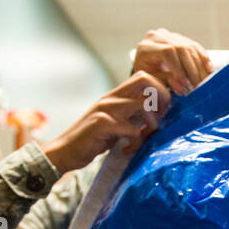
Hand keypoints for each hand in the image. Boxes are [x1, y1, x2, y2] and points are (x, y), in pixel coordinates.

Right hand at [42, 71, 169, 172]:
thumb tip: (157, 113)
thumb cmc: (93, 138)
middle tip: (160, 119)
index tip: (163, 111)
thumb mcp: (115, 121)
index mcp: (115, 95)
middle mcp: (112, 97)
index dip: (160, 90)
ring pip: (143, 105)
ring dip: (151, 125)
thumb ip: (132, 114)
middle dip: (161, 99)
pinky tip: (127, 149)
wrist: (65, 151)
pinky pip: (133, 129)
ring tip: (142, 138)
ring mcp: (107, 109)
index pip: (144, 77)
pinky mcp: (103, 124)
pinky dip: (136, 142)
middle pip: (146, 81)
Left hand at [131, 28, 211, 94]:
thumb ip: (168, 82)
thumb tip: (183, 87)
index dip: (179, 68)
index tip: (186, 84)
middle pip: (181, 49)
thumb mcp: (155, 81)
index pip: (167, 52)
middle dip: (192, 69)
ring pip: (190, 48)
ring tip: (204, 82)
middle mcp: (158, 37)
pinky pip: (195, 47)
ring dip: (200, 66)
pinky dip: (204, 59)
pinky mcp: (180, 38)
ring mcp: (170, 36)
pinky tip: (209, 70)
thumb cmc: (149, 78)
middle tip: (198, 86)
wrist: (148, 68)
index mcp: (146, 47)